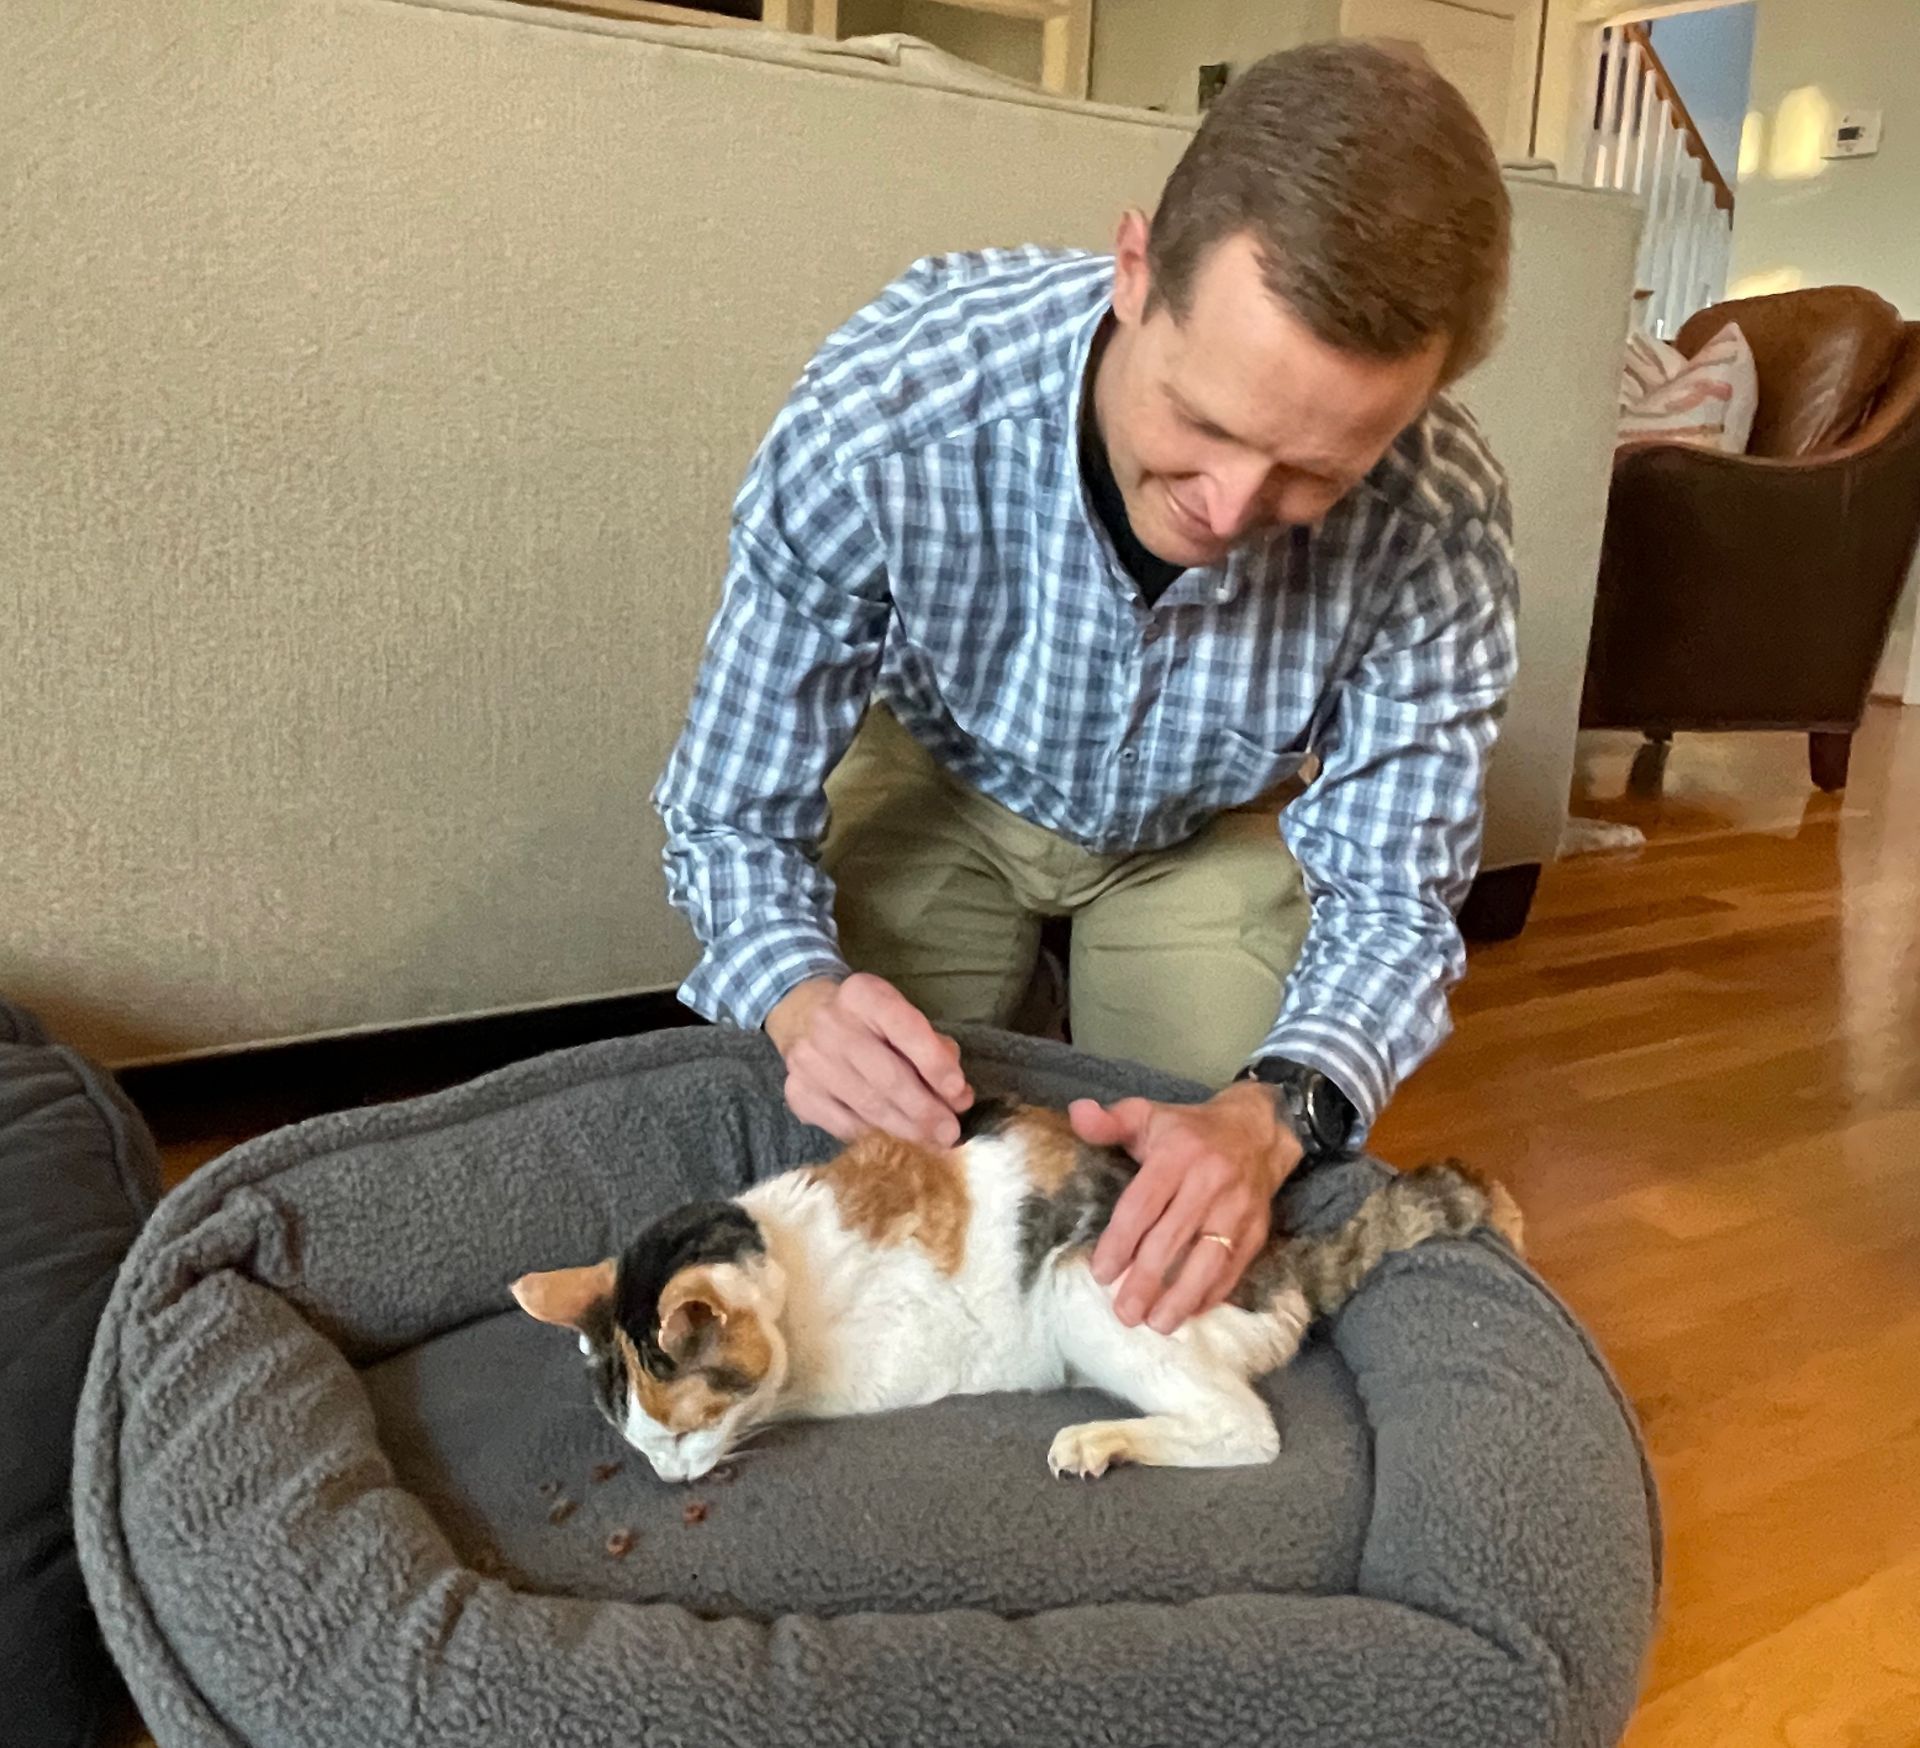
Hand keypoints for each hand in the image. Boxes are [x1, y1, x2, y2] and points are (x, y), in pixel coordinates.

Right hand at [766, 973, 972, 1145]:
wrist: (804, 1017)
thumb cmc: (869, 1022)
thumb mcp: (901, 1017)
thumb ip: (934, 1050)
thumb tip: (957, 1096)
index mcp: (863, 994)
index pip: (904, 1027)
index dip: (934, 1063)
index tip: (958, 1093)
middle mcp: (830, 1023)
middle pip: (886, 1076)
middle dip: (924, 1110)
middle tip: (950, 1133)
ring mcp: (809, 1060)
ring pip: (867, 1105)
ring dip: (906, 1130)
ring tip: (932, 1143)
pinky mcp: (797, 1092)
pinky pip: (843, 1125)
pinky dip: (875, 1138)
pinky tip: (896, 1143)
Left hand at [1072, 1082, 1302, 1333]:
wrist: (1257, 1131)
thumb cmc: (1188, 1131)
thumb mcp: (1146, 1115)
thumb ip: (1109, 1121)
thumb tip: (1076, 1113)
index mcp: (1177, 1154)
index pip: (1144, 1205)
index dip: (1121, 1242)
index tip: (1102, 1273)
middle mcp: (1209, 1182)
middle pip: (1173, 1238)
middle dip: (1147, 1280)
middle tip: (1124, 1312)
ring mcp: (1237, 1208)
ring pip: (1209, 1259)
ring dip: (1183, 1296)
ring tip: (1157, 1324)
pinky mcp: (1257, 1229)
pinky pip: (1234, 1268)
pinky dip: (1212, 1294)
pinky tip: (1190, 1312)